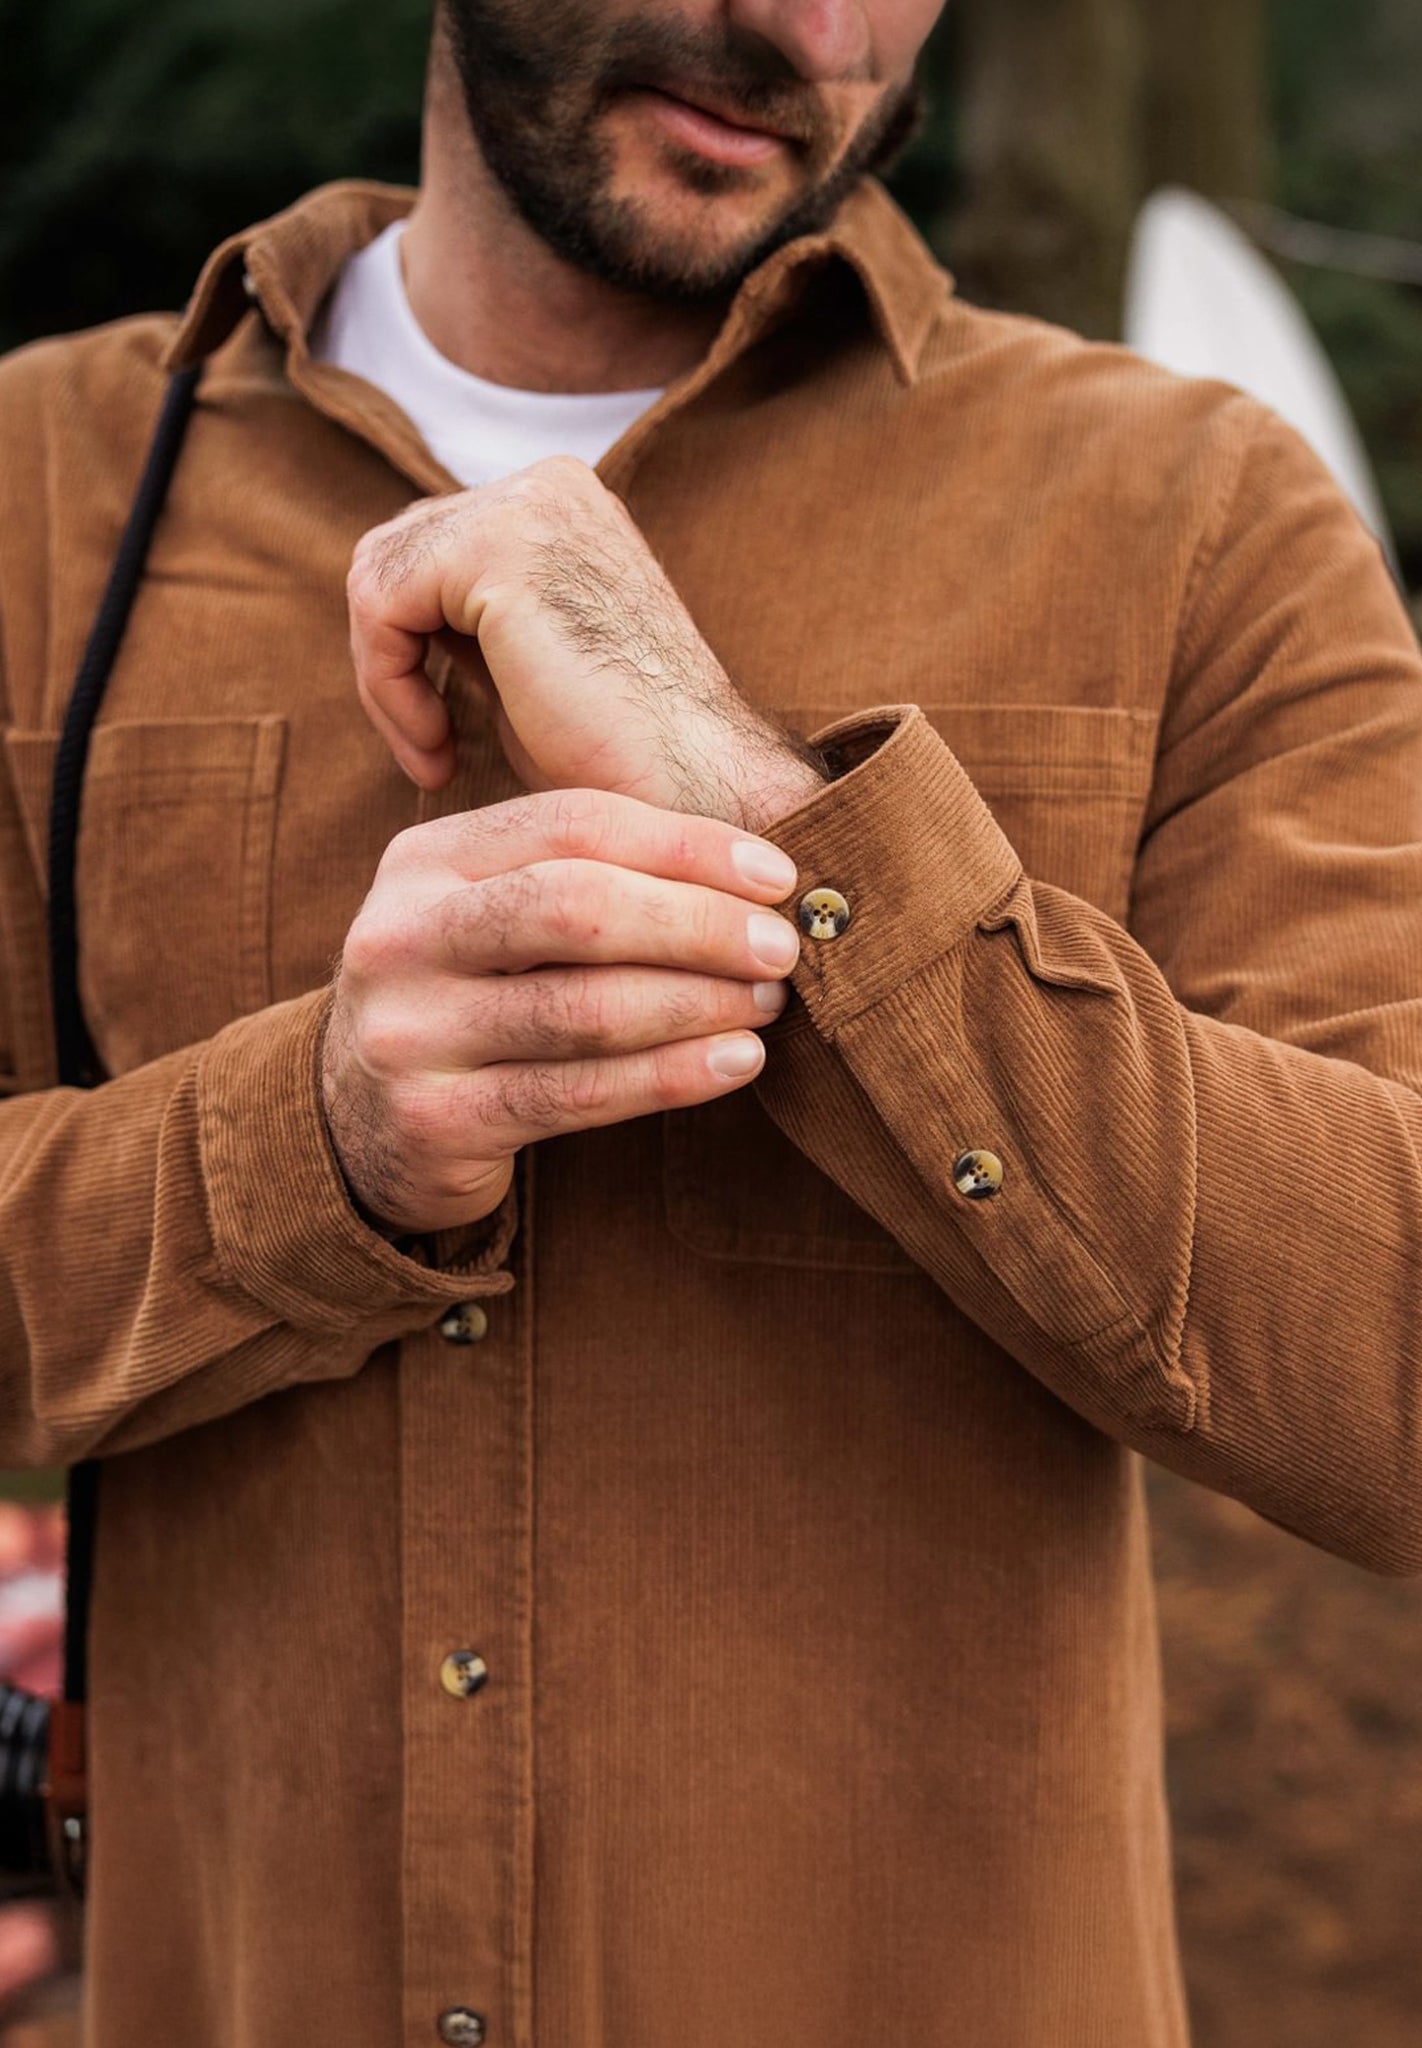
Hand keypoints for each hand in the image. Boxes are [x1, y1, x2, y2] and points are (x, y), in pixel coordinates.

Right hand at [321, 786, 800, 1235]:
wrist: (358, 1127)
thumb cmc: (472, 1002)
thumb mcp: (493, 920)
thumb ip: (587, 882)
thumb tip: (756, 874)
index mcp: (425, 861)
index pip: (572, 824)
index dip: (685, 844)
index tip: (776, 875)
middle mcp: (400, 935)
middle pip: (575, 906)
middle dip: (697, 923)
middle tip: (779, 947)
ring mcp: (408, 1032)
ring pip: (582, 1008)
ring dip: (696, 1003)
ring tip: (765, 1005)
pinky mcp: (433, 1120)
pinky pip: (577, 1094)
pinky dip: (671, 1076)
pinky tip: (734, 1062)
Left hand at [346, 457, 826, 831]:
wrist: (692, 788)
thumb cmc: (620, 758)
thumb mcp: (528, 663)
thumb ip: (469, 618)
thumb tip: (386, 609)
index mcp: (563, 504)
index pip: (429, 549)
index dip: (410, 651)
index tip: (441, 743)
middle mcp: (550, 485)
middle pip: (393, 553)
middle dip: (392, 662)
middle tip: (432, 754)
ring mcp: (528, 504)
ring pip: (376, 577)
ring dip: (387, 684)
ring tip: (439, 757)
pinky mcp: (498, 543)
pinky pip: (378, 605)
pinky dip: (387, 687)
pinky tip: (440, 749)